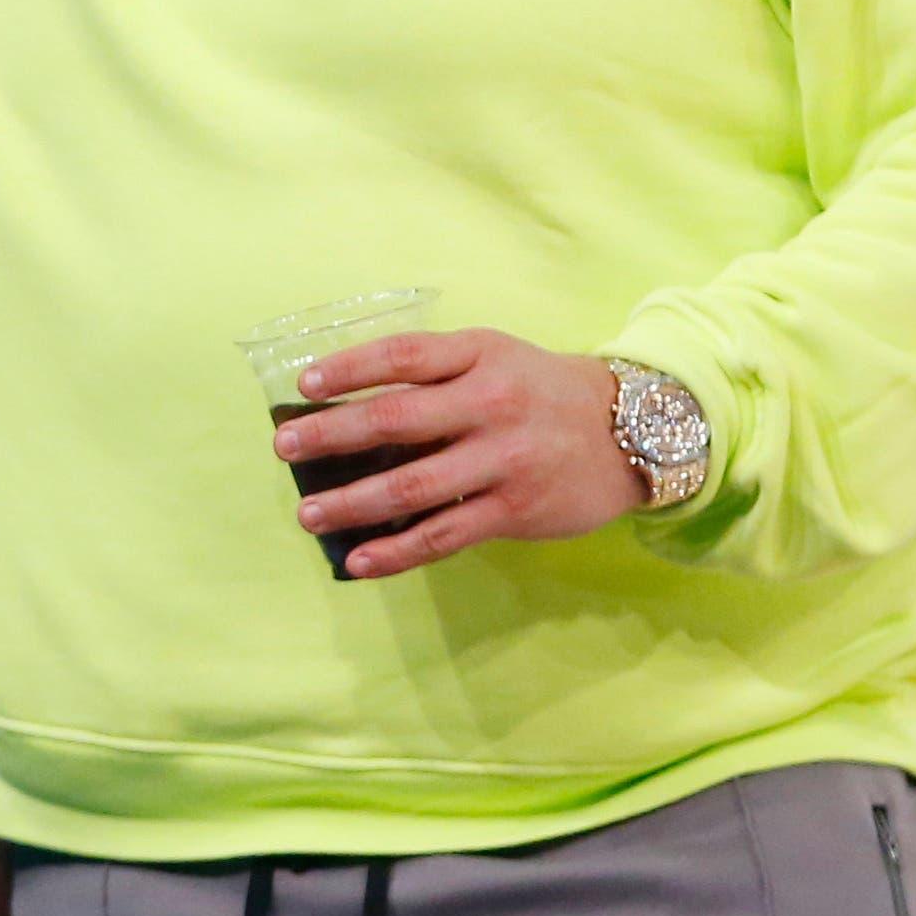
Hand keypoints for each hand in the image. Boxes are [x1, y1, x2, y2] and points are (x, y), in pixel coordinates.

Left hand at [275, 329, 641, 578]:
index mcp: (480, 354)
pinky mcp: (514, 510)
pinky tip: (358, 560)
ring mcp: (503, 459)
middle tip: (285, 448)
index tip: (304, 383)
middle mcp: (491, 402)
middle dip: (333, 434)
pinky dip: (396, 551)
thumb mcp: (497, 358)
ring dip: (353, 502)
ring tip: (308, 514)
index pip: (404, 354)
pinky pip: (443, 533)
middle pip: (397, 418)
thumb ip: (437, 374)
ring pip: (413, 485)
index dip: (350, 366)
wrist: (631, 432)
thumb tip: (352, 408)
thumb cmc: (542, 391)